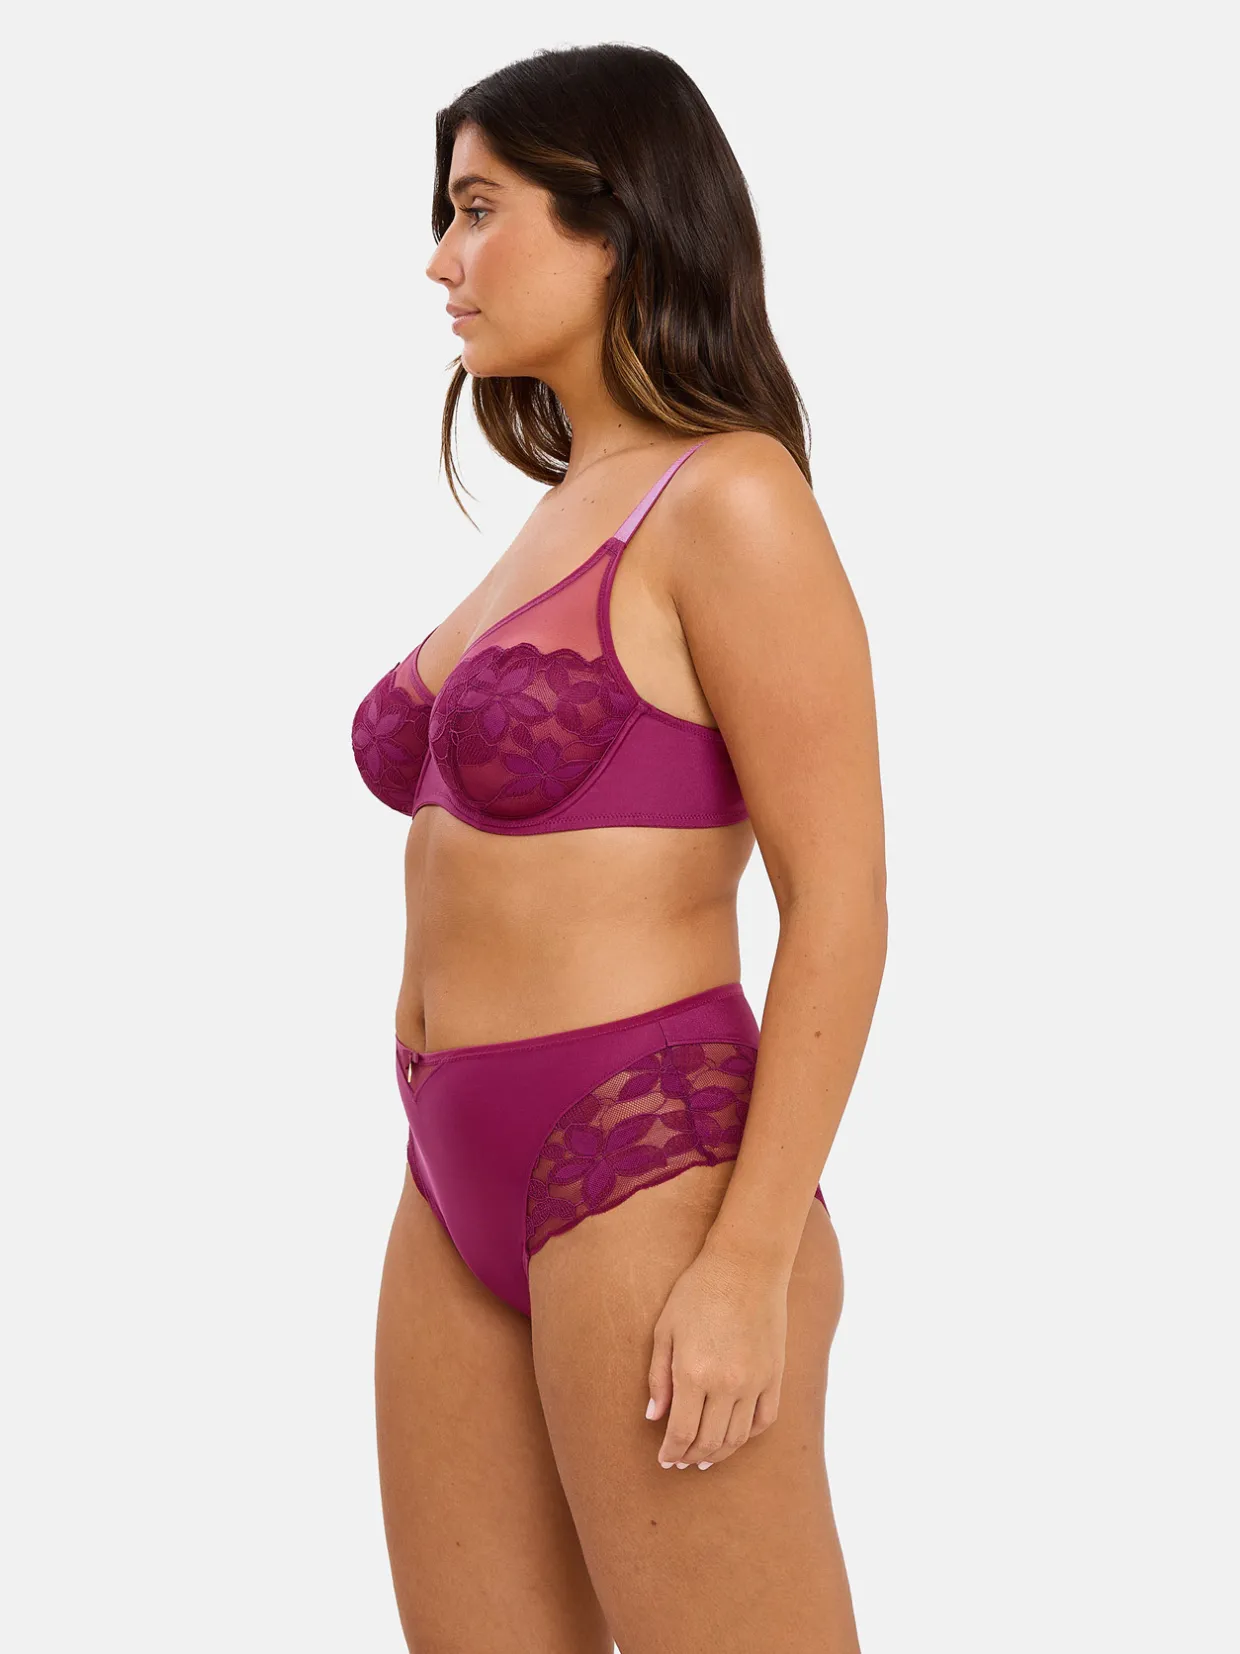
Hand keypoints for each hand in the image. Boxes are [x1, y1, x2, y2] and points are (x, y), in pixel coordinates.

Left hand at [645, 1245, 789, 1469]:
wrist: (745, 1265)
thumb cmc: (698, 1291)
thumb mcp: (665, 1329)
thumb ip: (658, 1377)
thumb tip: (654, 1417)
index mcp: (693, 1373)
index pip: (682, 1432)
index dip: (671, 1452)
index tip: (664, 1460)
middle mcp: (726, 1384)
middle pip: (709, 1441)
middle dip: (692, 1457)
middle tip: (681, 1462)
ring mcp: (755, 1381)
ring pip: (738, 1437)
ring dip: (720, 1453)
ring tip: (705, 1458)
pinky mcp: (774, 1375)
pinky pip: (765, 1419)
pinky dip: (749, 1435)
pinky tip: (735, 1436)